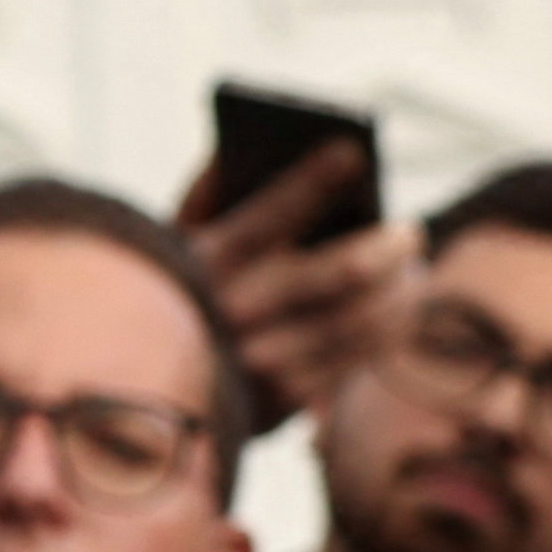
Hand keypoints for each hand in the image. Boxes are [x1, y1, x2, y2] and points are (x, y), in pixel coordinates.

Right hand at [180, 157, 400, 430]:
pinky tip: (395, 315)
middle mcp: (231, 316)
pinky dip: (383, 334)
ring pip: (359, 322)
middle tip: (410, 234)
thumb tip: (260, 146)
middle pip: (339, 275)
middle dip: (387, 248)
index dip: (316, 179)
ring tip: (411, 274)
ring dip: (398, 294)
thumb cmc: (166, 297)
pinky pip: (352, 362)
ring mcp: (259, 364)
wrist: (139, 402)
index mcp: (200, 264)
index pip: (270, 214)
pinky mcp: (281, 405)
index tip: (354, 153)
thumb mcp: (167, 243)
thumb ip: (208, 190)